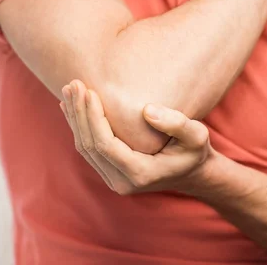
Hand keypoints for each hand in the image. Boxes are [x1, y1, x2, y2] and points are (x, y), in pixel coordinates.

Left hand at [60, 80, 213, 194]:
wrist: (192, 173)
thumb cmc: (195, 151)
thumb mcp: (197, 136)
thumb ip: (177, 123)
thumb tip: (146, 109)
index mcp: (140, 174)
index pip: (105, 144)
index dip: (93, 117)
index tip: (89, 91)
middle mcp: (122, 182)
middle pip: (89, 146)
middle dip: (79, 113)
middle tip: (73, 84)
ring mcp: (113, 179)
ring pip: (84, 148)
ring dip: (74, 118)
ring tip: (69, 90)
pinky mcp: (109, 172)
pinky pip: (88, 149)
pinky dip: (78, 126)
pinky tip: (71, 106)